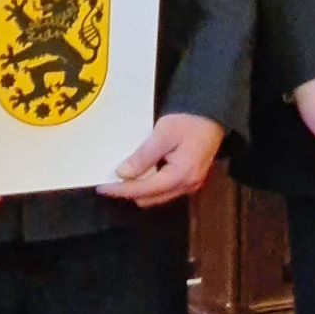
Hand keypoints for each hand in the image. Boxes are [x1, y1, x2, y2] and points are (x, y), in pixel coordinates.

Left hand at [102, 112, 224, 205]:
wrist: (212, 115)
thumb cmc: (188, 121)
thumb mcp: (163, 134)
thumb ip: (143, 156)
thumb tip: (122, 174)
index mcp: (181, 175)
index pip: (144, 190)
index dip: (121, 190)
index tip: (102, 187)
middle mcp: (187, 186)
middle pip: (150, 199)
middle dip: (129, 192)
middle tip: (111, 180)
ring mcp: (190, 185)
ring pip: (157, 197)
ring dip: (139, 190)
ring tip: (123, 177)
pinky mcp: (190, 180)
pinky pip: (165, 190)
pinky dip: (150, 185)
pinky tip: (141, 173)